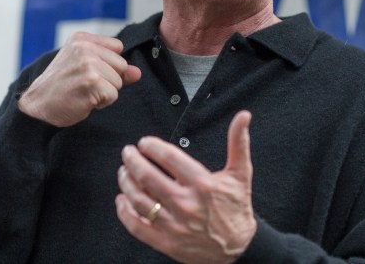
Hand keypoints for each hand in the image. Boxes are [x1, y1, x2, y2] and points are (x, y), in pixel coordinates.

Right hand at [18, 32, 141, 126]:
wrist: (37, 106)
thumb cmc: (61, 88)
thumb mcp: (85, 69)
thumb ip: (113, 67)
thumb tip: (137, 72)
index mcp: (81, 39)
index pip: (117, 48)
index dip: (108, 65)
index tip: (87, 73)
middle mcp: (84, 47)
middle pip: (122, 65)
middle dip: (108, 80)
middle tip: (84, 85)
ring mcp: (88, 63)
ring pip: (119, 81)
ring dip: (104, 92)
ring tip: (83, 92)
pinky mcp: (91, 81)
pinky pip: (113, 95)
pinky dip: (102, 103)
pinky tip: (84, 100)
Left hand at [116, 111, 256, 263]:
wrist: (239, 248)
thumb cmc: (236, 209)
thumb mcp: (241, 173)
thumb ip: (238, 143)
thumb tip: (243, 117)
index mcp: (202, 184)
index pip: (169, 157)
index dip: (152, 147)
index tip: (144, 143)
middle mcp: (186, 203)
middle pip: (148, 177)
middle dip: (133, 160)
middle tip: (128, 152)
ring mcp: (174, 224)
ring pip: (139, 200)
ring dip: (126, 183)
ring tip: (123, 171)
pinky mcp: (166, 242)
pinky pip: (137, 227)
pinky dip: (125, 212)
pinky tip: (122, 200)